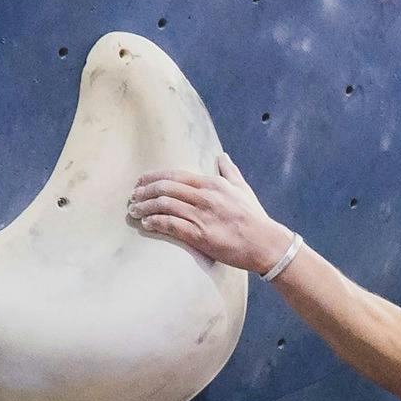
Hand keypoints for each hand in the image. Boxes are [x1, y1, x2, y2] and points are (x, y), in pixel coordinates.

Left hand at [128, 153, 291, 276]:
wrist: (266, 244)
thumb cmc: (255, 218)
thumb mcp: (243, 189)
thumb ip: (229, 172)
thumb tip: (223, 157)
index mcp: (212, 184)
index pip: (175, 176)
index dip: (153, 177)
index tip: (140, 182)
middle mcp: (205, 197)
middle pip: (165, 188)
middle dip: (144, 192)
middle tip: (133, 197)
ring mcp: (202, 216)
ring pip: (164, 205)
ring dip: (145, 207)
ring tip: (135, 211)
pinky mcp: (200, 235)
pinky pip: (170, 224)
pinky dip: (155, 222)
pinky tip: (147, 223)